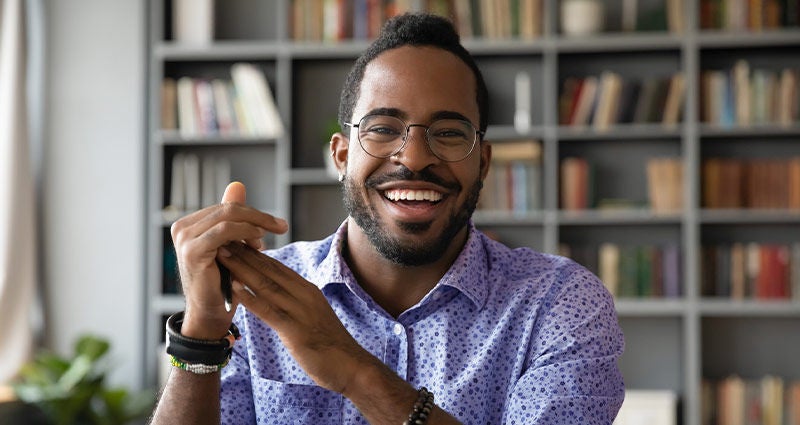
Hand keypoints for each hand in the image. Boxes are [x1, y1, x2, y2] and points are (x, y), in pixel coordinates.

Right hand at [170, 182, 287, 338]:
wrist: (211, 312)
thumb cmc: (224, 281)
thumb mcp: (231, 245)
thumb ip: (232, 217)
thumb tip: (238, 185)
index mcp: (189, 224)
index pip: (226, 207)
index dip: (253, 213)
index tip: (274, 225)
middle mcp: (182, 228)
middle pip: (228, 208)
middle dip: (258, 216)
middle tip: (281, 225)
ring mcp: (184, 238)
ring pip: (227, 216)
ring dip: (255, 223)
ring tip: (273, 233)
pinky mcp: (192, 250)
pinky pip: (224, 231)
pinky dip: (245, 231)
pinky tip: (260, 239)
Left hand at [217, 241, 373, 394]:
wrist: (352, 366)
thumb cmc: (331, 345)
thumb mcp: (313, 316)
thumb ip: (296, 303)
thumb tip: (278, 297)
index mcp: (307, 290)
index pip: (277, 267)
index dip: (254, 253)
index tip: (234, 241)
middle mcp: (304, 295)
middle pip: (269, 270)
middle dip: (244, 254)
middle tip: (222, 238)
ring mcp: (300, 311)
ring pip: (266, 285)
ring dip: (241, 269)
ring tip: (222, 255)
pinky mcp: (295, 330)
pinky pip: (268, 310)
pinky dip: (250, 298)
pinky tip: (234, 288)